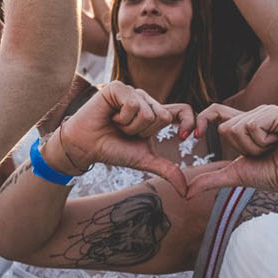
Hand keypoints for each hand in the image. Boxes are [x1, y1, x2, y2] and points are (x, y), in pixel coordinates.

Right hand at [50, 82, 194, 193]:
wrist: (86, 146)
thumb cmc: (113, 149)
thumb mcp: (144, 159)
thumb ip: (167, 170)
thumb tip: (186, 190)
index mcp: (155, 113)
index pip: (183, 110)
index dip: (190, 121)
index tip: (185, 138)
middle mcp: (146, 99)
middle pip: (163, 116)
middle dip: (144, 132)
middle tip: (126, 132)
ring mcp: (132, 92)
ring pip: (148, 112)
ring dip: (130, 127)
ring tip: (116, 125)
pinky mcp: (118, 87)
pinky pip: (133, 104)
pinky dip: (121, 118)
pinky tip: (110, 117)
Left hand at [188, 105, 277, 195]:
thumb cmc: (271, 176)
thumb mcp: (234, 175)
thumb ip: (210, 179)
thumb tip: (185, 192)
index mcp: (246, 123)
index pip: (216, 111)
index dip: (202, 119)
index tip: (193, 137)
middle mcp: (257, 112)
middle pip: (226, 127)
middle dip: (241, 148)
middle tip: (263, 152)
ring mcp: (269, 110)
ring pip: (239, 127)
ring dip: (253, 147)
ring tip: (272, 148)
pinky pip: (253, 125)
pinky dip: (263, 142)